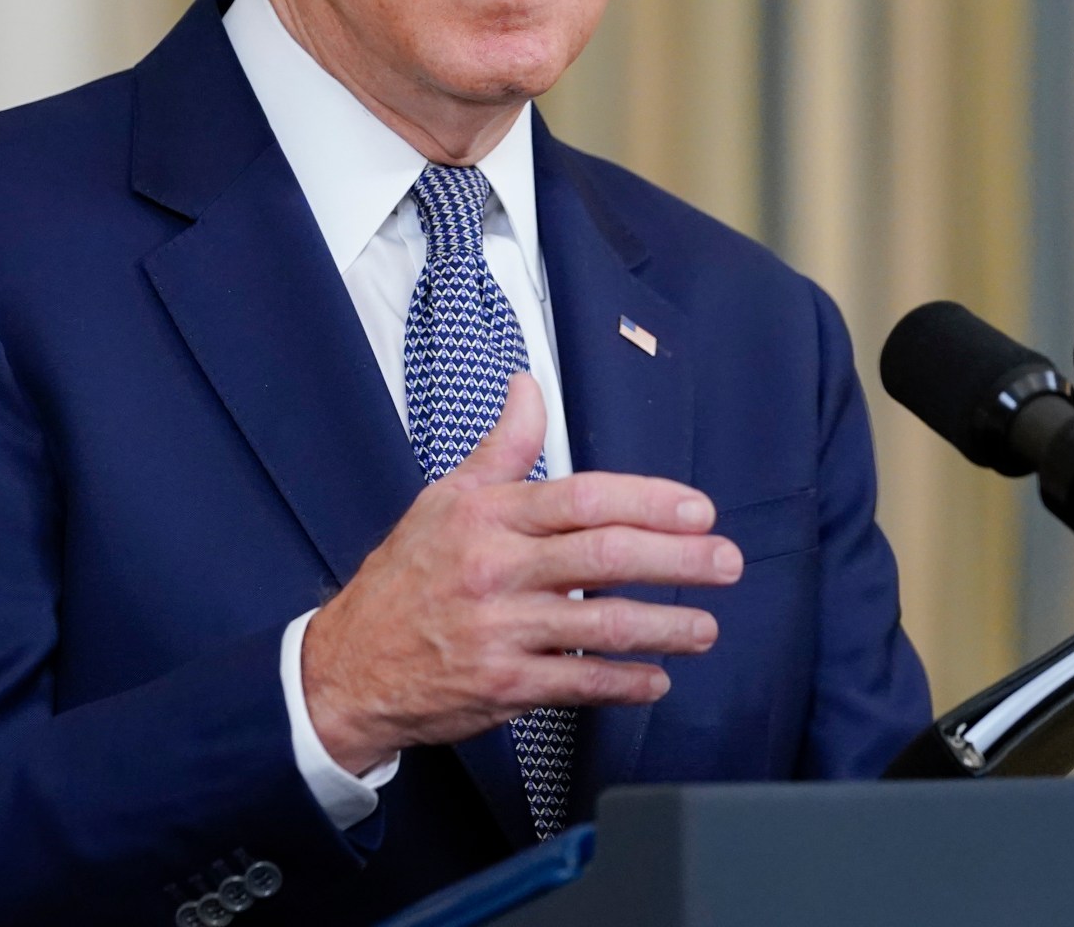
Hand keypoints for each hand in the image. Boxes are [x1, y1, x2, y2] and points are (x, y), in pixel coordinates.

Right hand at [302, 374, 740, 773]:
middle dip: (678, 560)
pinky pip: (579, 684)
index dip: (650, 502)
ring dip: (666, 627)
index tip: (699, 510)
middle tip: (727, 562)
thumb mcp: (444, 499)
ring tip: (706, 627)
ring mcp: (500, 631)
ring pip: (602, 625)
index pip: (584, 499)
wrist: (346, 667)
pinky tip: (657, 679)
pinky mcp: (502, 687)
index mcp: (488, 517)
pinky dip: (624, 683)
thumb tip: (528, 385)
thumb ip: (502, 448)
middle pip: (605, 558)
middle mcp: (496, 570)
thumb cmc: (404, 578)